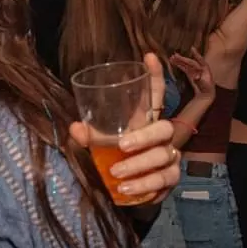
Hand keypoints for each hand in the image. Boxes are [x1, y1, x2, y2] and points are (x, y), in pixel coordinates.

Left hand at [69, 53, 180, 201]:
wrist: (124, 191)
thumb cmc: (112, 159)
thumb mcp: (99, 146)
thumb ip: (90, 136)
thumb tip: (76, 128)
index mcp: (144, 122)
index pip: (154, 96)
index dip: (154, 77)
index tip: (149, 56)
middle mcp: (161, 137)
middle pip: (164, 128)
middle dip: (144, 137)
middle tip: (122, 145)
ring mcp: (169, 157)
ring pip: (163, 157)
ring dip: (139, 166)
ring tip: (116, 173)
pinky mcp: (170, 180)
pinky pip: (163, 181)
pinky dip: (144, 186)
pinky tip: (127, 189)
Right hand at [171, 48, 214, 101]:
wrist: (205, 93)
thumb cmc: (207, 87)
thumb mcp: (205, 83)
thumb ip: (200, 80)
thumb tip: (196, 77)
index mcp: (204, 68)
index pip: (199, 60)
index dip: (196, 54)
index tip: (192, 48)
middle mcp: (199, 67)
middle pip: (190, 62)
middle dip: (183, 58)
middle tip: (174, 55)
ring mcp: (194, 70)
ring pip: (186, 64)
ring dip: (179, 61)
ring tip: (171, 58)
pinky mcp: (190, 74)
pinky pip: (184, 68)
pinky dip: (179, 65)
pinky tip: (174, 62)